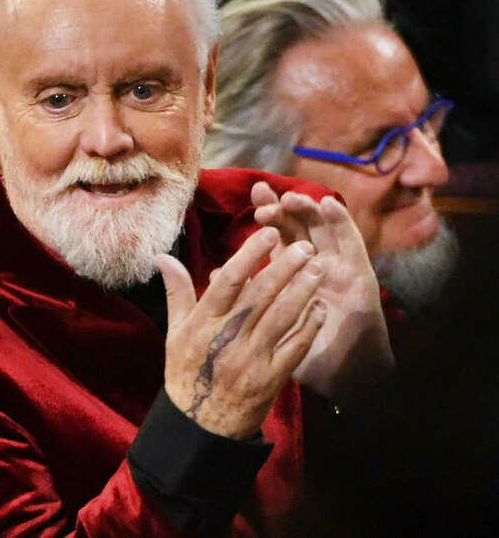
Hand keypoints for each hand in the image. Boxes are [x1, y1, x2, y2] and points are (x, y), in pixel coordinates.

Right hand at [158, 227, 326, 438]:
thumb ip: (176, 292)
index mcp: (202, 323)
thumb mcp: (175, 332)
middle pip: (260, 295)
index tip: (269, 232)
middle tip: (305, 246)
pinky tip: (321, 307)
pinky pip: (295, 347)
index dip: (250, 254)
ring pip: (281, 317)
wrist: (199, 424)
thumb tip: (163, 257)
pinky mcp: (271, 378)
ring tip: (319, 267)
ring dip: (302, 290)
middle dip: (285, 267)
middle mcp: (226, 337)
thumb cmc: (186, 372)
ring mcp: (250, 359)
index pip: (227, 281)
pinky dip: (310, 326)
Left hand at [251, 182, 392, 400]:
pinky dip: (342, 222)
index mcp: (291, 273)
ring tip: (291, 195)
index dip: (268, 215)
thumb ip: (240, 298)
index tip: (252, 196)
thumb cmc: (303, 353)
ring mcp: (338, 267)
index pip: (277, 236)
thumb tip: (213, 272)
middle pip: (299, 226)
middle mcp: (315, 264)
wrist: (341, 379)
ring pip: (323, 229)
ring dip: (309, 209)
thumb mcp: (266, 325)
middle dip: (283, 207)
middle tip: (264, 193)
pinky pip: (352, 244)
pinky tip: (330, 204)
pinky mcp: (360, 275)